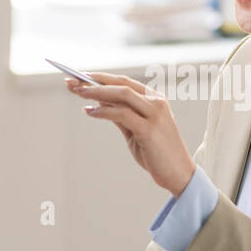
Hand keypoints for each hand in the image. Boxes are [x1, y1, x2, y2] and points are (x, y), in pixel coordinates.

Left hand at [67, 73, 196, 196]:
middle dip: (94, 82)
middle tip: (71, 81)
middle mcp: (156, 102)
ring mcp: (154, 115)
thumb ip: (122, 115)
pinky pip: (122, 115)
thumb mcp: (137, 130)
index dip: (101, 78)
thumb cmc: (157, 153)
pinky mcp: (149, 130)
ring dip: (96, 92)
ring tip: (78, 93)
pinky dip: (104, 111)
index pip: (124, 82)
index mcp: (155, 99)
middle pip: (121, 84)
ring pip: (121, 95)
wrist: (178, 174)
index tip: (80, 76)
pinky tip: (90, 112)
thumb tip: (98, 103)